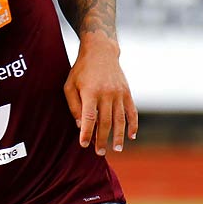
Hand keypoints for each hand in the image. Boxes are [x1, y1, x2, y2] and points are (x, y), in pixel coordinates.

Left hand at [64, 37, 137, 154]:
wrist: (101, 51)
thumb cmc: (81, 70)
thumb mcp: (70, 85)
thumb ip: (74, 106)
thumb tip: (81, 125)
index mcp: (90, 92)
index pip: (89, 117)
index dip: (87, 132)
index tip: (84, 144)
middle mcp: (106, 93)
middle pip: (106, 121)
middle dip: (102, 139)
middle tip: (99, 152)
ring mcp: (119, 93)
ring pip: (120, 119)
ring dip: (119, 136)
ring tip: (117, 149)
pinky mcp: (127, 92)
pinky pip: (132, 111)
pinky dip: (133, 124)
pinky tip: (131, 136)